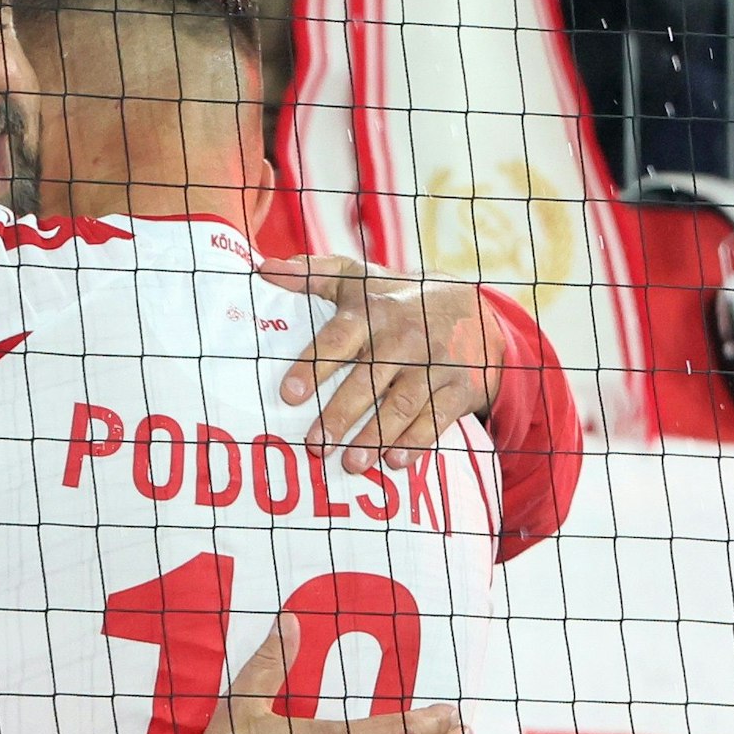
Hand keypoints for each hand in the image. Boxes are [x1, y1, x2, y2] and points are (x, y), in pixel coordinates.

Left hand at [262, 255, 505, 473]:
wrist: (469, 310)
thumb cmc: (394, 299)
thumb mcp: (356, 279)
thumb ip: (311, 275)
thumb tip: (264, 269)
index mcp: (372, 314)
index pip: (337, 341)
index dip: (312, 368)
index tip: (288, 395)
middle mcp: (403, 339)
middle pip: (368, 381)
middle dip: (340, 415)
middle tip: (315, 445)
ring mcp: (433, 364)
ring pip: (401, 404)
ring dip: (375, 436)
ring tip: (350, 464)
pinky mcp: (457, 387)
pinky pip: (437, 418)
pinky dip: (417, 442)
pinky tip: (395, 461)